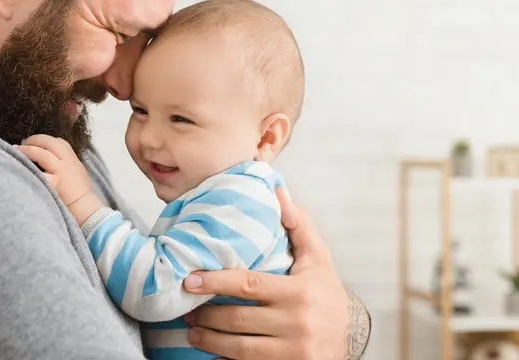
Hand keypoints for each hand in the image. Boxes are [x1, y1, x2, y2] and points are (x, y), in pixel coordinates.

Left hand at [16, 135, 103, 223]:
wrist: (86, 208)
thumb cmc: (81, 193)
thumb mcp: (78, 171)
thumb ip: (67, 163)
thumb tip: (52, 157)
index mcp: (72, 159)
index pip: (59, 142)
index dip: (45, 139)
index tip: (36, 141)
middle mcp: (67, 163)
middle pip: (49, 143)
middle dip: (34, 140)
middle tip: (23, 142)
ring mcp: (60, 172)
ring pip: (41, 154)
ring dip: (27, 150)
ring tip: (16, 149)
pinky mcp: (53, 184)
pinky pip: (38, 173)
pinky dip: (27, 168)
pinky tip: (18, 166)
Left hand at [181, 187, 347, 359]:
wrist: (348, 343)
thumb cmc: (327, 297)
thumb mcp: (319, 260)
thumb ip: (298, 226)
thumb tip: (279, 191)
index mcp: (300, 292)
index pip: (247, 285)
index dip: (215, 282)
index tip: (189, 280)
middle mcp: (297, 323)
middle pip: (237, 319)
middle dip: (206, 315)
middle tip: (186, 308)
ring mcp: (292, 351)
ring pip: (238, 348)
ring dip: (209, 340)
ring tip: (193, 330)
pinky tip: (212, 354)